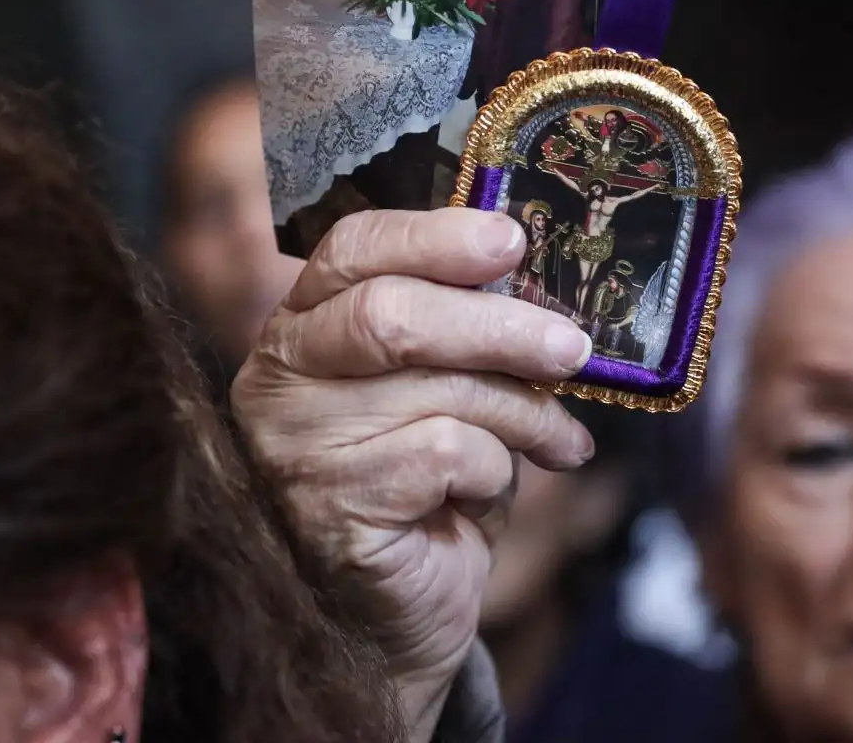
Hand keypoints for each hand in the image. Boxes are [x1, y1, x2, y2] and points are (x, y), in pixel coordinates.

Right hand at [231, 208, 594, 741]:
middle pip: (393, 313)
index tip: (512, 240)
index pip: (354, 249)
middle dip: (500, 325)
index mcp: (305, 324)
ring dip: (521, 413)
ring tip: (558, 439)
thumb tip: (538, 274)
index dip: (435, 235)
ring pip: (435, 388)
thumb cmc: (427, 487)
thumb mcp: (446, 387)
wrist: (397, 617)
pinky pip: (445, 454)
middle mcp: (282, 374)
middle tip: (571, 345)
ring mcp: (296, 443)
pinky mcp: (331, 506)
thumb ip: (465, 327)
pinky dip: (492, 470)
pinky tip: (490, 493)